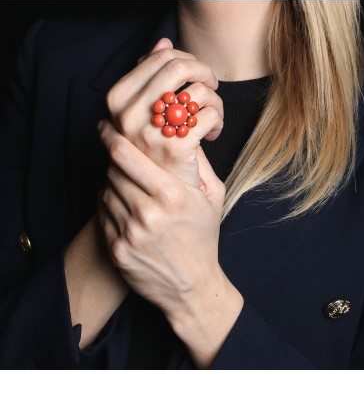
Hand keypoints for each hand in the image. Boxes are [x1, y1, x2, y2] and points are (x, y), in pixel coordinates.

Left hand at [98, 119, 225, 316]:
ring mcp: (129, 233)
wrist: (192, 286)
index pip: (126, 155)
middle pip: (112, 171)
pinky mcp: (117, 250)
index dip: (110, 136)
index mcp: (171, 194)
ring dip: (113, 185)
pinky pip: (102, 214)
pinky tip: (125, 210)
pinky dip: (109, 206)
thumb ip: (197, 163)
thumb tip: (180, 134)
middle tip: (123, 161)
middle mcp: (147, 213)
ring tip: (130, 190)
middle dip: (116, 161)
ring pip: (105, 191)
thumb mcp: (212, 197)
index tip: (105, 128)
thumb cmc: (203, 238)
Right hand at [105, 37, 223, 186]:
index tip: (197, 75)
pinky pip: (209, 114)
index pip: (160, 57)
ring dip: (214, 99)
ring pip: (198, 89)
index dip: (187, 60)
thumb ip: (149, 76)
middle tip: (211, 85)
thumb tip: (163, 42)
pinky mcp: (175, 149)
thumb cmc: (155, 147)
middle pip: (179, 66)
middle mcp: (128, 114)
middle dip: (204, 72)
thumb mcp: (143, 110)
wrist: (158, 191)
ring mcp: (150, 132)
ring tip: (211, 116)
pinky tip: (212, 133)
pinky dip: (218, 120)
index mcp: (118, 99)